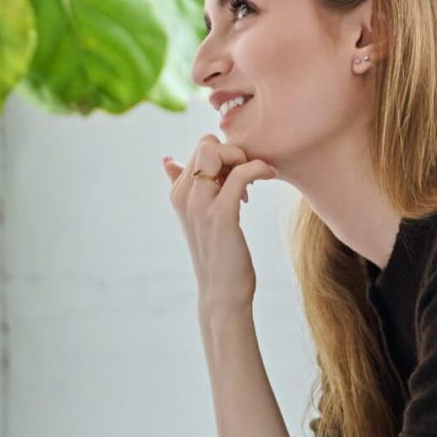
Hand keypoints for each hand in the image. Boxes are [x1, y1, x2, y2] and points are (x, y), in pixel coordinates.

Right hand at [163, 132, 276, 312]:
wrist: (222, 292)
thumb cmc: (217, 254)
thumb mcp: (197, 217)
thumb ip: (183, 186)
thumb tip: (167, 159)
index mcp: (178, 193)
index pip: (200, 148)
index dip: (225, 155)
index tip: (239, 176)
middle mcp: (184, 196)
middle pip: (206, 144)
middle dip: (233, 152)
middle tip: (248, 176)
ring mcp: (199, 205)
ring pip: (216, 152)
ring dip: (244, 158)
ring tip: (257, 178)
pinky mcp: (221, 215)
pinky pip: (240, 173)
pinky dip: (258, 168)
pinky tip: (269, 175)